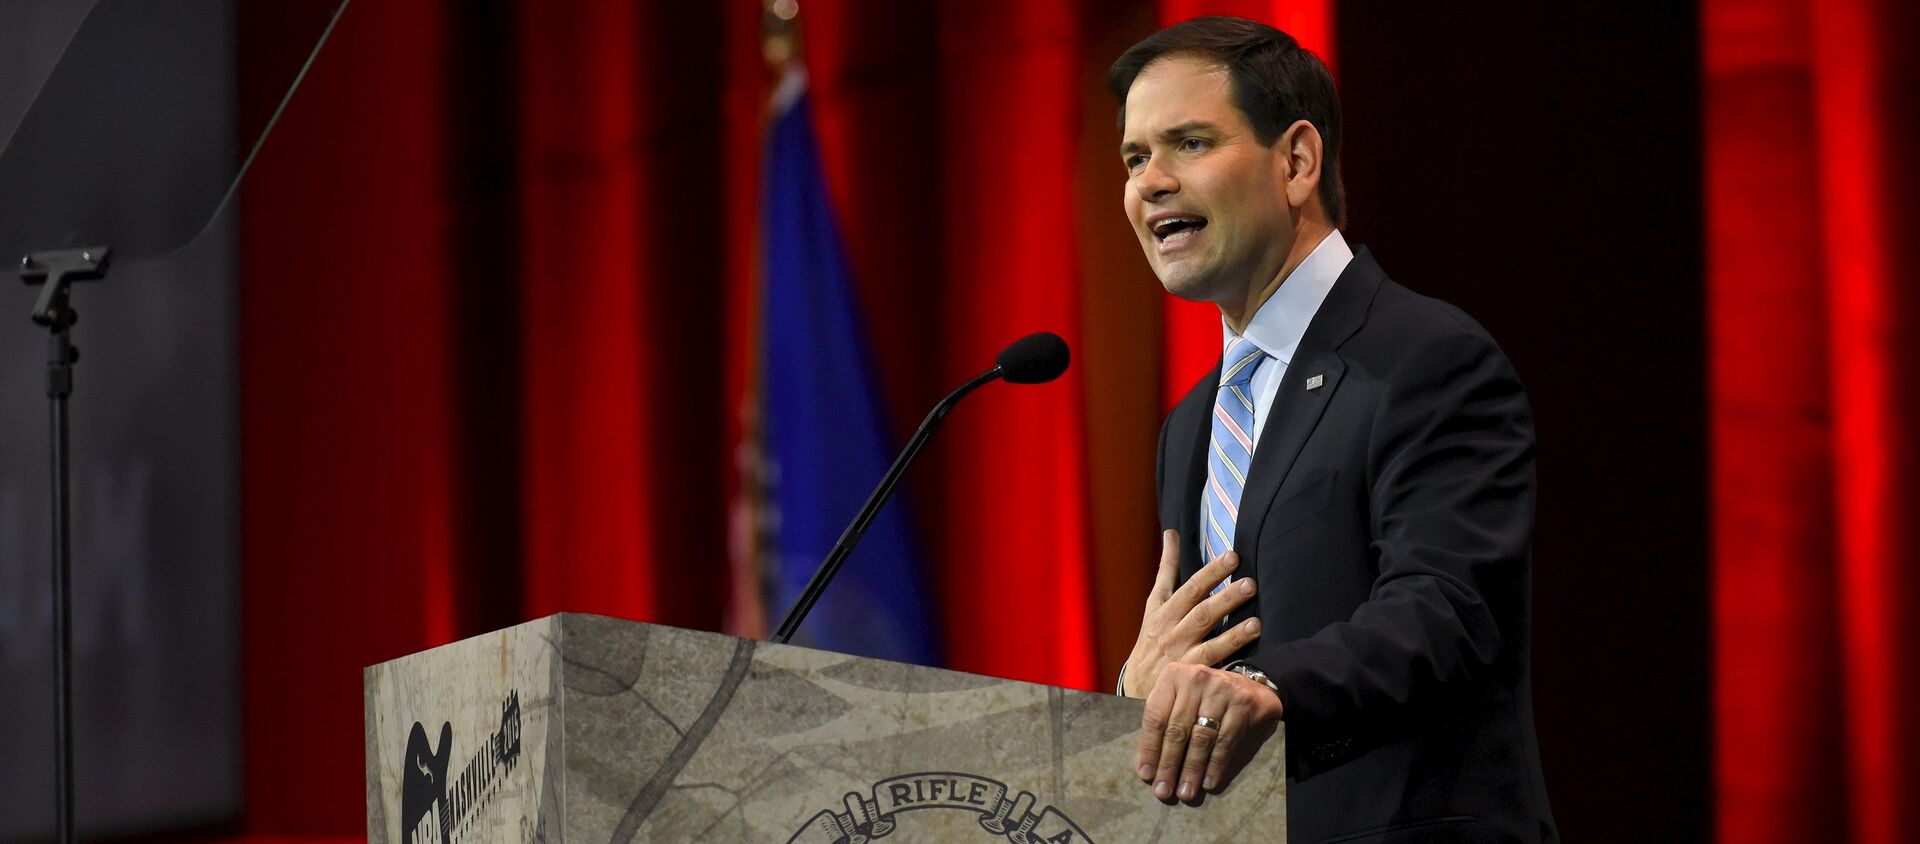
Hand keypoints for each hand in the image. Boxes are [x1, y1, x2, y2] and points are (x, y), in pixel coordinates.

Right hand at [1121, 530, 1262, 697]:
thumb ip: (1167, 569)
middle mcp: (1170, 629)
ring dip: (1232, 625)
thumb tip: (1171, 533)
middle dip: (1224, 593)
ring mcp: (1180, 652)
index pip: (1187, 586)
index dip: (1210, 572)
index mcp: (1163, 610)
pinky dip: (1230, 650)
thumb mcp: (1154, 602)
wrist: (1135, 686)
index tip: (1231, 557)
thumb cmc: (1151, 638)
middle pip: (1199, 607)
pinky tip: (1249, 642)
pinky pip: (1211, 661)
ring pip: (1207, 635)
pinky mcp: (1189, 673)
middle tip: (1248, 580)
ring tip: (1254, 616)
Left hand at [1136, 662, 1283, 802]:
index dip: (1149, 748)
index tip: (1146, 775)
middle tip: (1164, 791)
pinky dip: (1216, 765)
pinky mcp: (1243, 704)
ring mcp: (1221, 689)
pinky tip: (1209, 782)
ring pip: (1201, 738)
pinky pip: (1225, 741)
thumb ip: (1164, 724)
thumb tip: (1147, 768)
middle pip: (1177, 729)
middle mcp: (1195, 678)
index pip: (1155, 717)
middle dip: (1169, 765)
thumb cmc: (1205, 698)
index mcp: (1172, 676)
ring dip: (1192, 769)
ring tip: (1185, 792)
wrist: (1249, 687)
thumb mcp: (1180, 700)